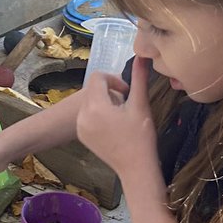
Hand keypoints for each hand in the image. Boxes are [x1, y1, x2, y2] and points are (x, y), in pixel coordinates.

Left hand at [75, 56, 158, 180]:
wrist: (136, 167)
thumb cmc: (141, 136)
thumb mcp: (140, 105)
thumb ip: (139, 78)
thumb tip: (141, 55)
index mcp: (96, 106)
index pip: (98, 77)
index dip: (114, 79)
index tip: (127, 91)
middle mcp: (82, 115)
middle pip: (93, 89)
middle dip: (109, 91)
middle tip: (126, 104)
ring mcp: (80, 127)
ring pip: (89, 101)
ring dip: (104, 101)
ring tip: (120, 115)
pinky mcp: (81, 135)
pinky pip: (87, 115)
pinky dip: (98, 114)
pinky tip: (113, 125)